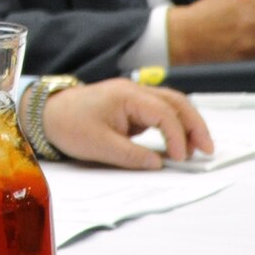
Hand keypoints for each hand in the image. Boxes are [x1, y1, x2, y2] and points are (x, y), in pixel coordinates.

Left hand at [45, 79, 212, 168]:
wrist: (46, 114)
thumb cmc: (68, 125)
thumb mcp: (100, 146)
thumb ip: (132, 155)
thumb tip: (159, 163)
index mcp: (126, 95)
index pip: (163, 112)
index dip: (177, 136)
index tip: (181, 158)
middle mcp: (133, 91)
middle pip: (175, 101)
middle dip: (194, 124)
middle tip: (208, 149)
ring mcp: (133, 98)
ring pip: (170, 105)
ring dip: (187, 124)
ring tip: (199, 148)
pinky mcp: (130, 108)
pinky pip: (159, 114)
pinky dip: (173, 126)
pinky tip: (179, 143)